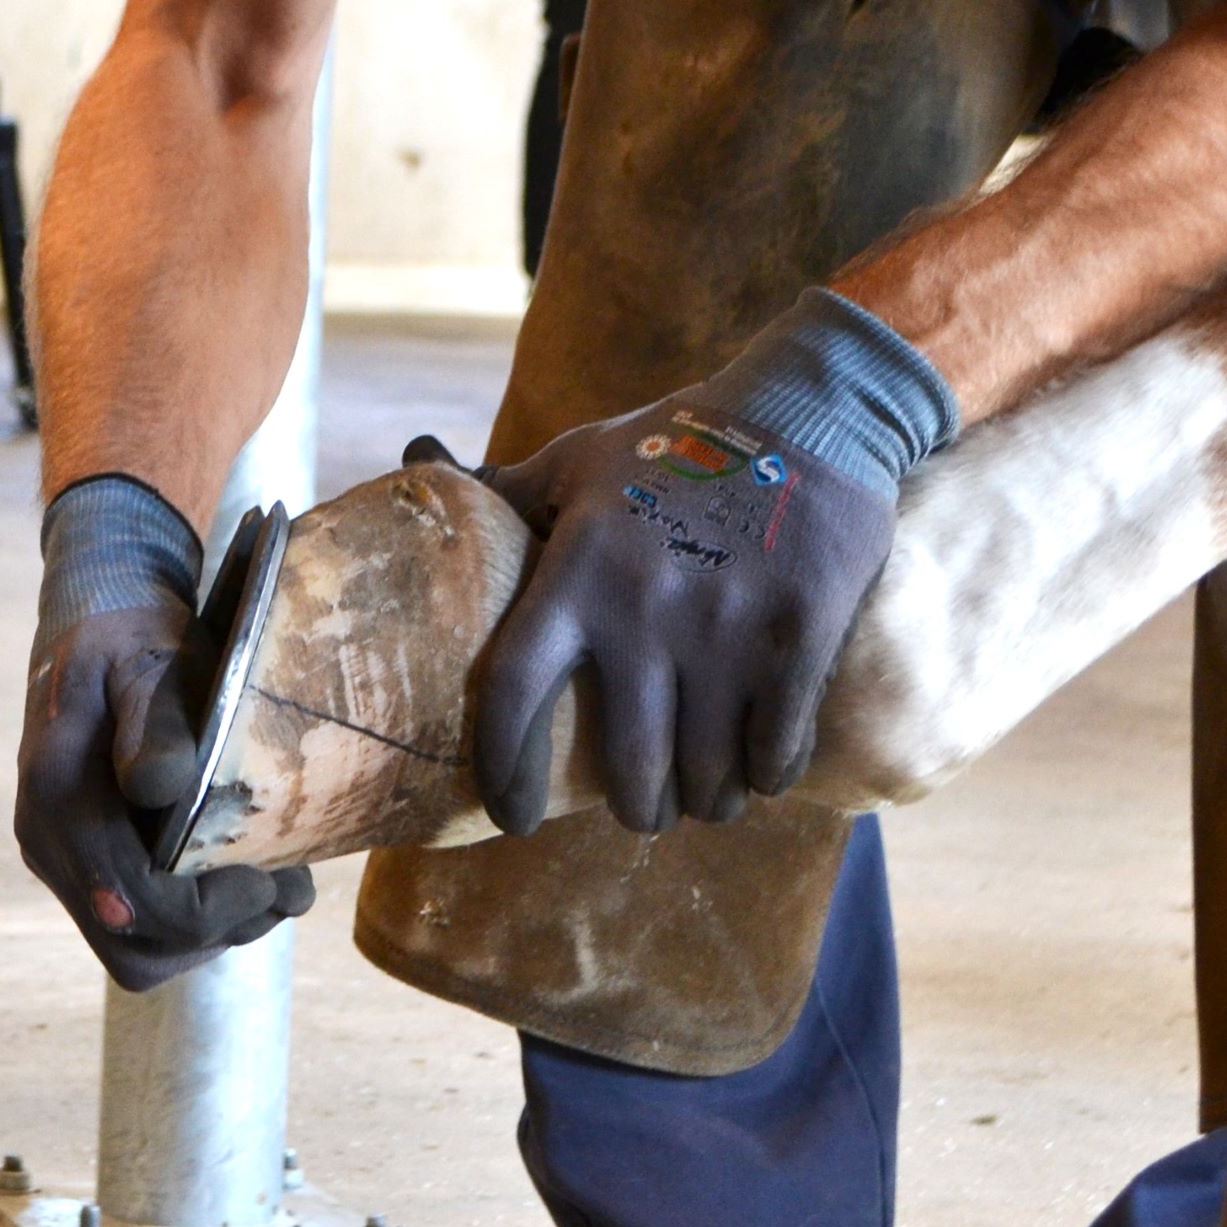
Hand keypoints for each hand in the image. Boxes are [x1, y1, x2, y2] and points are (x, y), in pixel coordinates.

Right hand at [16, 481, 314, 991]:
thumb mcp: (152, 659)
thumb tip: (154, 790)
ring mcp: (59, 860)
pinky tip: (231, 875)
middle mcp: (46, 841)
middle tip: (276, 884)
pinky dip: (194, 922)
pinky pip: (136, 931)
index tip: (267, 875)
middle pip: (132, 947)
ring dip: (210, 934)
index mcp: (57, 793)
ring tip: (265, 880)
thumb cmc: (135, 637)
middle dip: (214, 931)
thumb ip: (156, 722)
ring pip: (135, 951)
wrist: (96, 622)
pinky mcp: (81, 867)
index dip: (207, 910)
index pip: (132, 901)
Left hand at [471, 289, 957, 836]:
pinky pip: (776, 746)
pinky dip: (766, 775)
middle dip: (636, 808)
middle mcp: (644, 609)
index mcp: (577, 572)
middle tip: (642, 812)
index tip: (510, 815)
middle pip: (627, 763)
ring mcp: (725, 626)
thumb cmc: (675, 443)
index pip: (513, 691)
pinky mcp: (800, 634)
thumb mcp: (578, 458)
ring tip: (704, 798)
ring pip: (706, 770)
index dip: (503, 767)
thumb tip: (419, 460)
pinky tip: (759, 771)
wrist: (807, 411)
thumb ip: (506, 489)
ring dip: (705, 800)